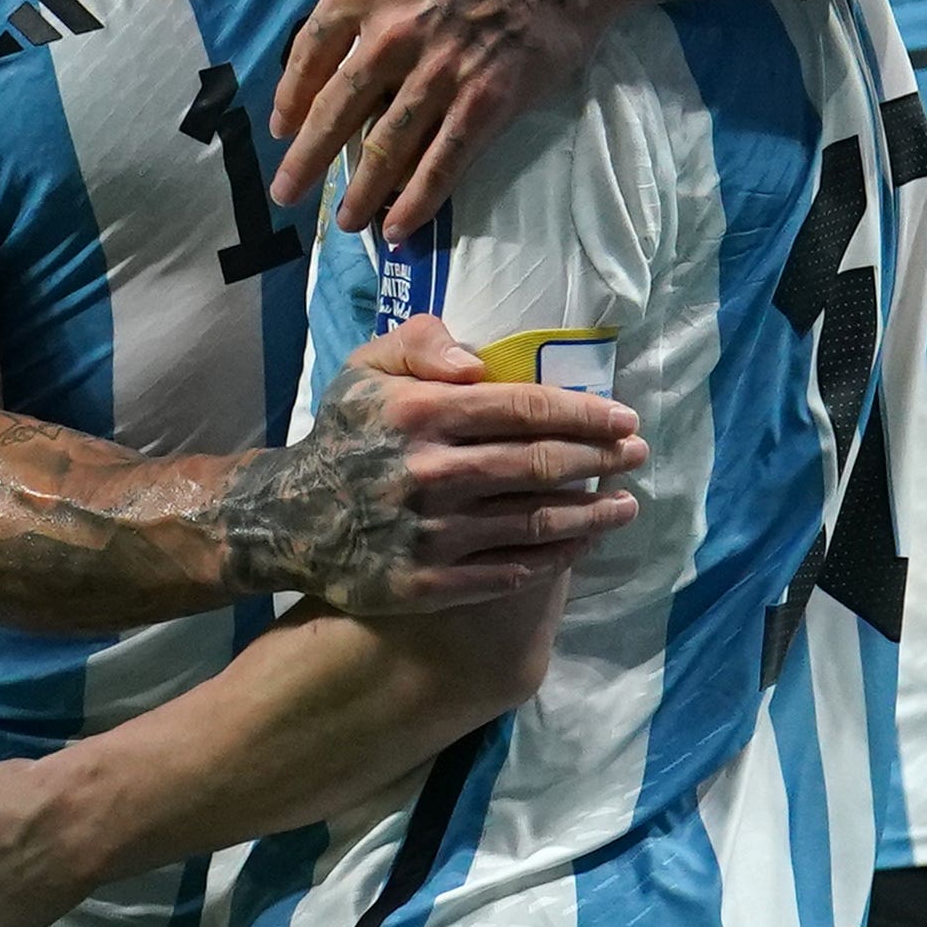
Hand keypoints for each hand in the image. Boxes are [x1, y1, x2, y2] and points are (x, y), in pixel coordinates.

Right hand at [247, 318, 642, 615]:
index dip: (585, 413)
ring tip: (626, 504)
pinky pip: (510, 571)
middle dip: (602, 458)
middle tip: (637, 456)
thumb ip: (421, 342)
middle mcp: (430, 474)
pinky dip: (555, 557)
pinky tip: (580, 544)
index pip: (524, 408)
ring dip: (593, 513)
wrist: (289, 520)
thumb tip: (477, 363)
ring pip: (537, 522)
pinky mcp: (428, 584)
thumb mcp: (366, 369)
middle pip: (542, 464)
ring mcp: (431, 534)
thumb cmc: (344, 436)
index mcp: (419, 414)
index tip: (624, 419)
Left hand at [267, 0, 637, 239]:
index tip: (283, 128)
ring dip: (362, 192)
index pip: (310, 55)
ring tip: (347, 222)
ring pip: (386, 147)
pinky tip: (398, 227)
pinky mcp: (486, 101)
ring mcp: (440, 74)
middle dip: (307, 161)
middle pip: (337, 112)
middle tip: (286, 194)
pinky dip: (418, 199)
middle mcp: (392, 37)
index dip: (292, 98)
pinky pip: (443, 161)